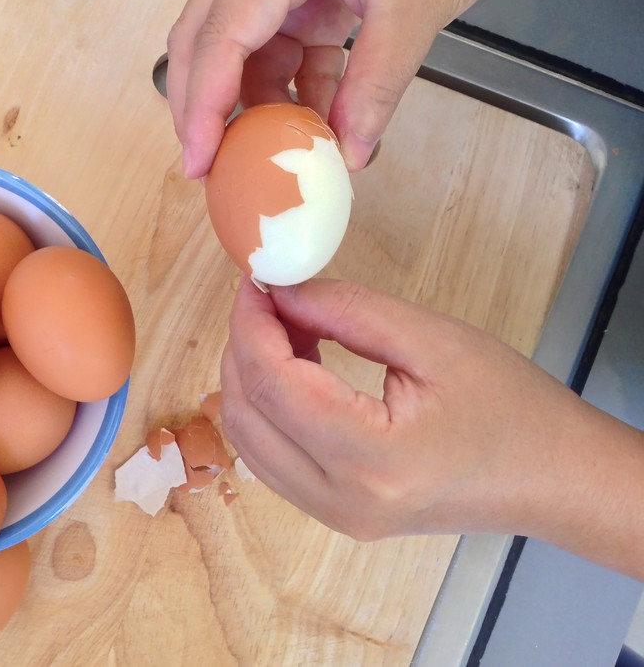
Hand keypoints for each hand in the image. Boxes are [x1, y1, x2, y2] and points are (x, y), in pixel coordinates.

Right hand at [166, 0, 484, 176]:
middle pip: (205, 44)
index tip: (199, 159)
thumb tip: (349, 150)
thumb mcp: (415, 6)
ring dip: (260, 109)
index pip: (220, 37)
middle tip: (207, 165)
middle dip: (204, 109)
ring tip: (280, 153)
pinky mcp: (307, 2)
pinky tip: (319, 126)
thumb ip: (378, 78)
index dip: (202, 105)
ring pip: (243, 57)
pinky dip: (297, 95)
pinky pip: (283, 56)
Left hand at [220, 279, 643, 579]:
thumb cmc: (511, 407)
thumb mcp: (434, 341)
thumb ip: (348, 312)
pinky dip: (266, 406)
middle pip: (246, 415)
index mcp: (373, 461)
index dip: (250, 326)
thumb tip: (278, 291)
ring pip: (248, 439)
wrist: (554, 479)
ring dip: (249, 377)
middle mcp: (340, 501)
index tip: (254, 281)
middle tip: (267, 298)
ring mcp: (332, 516)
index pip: (273, 386)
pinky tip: (295, 367)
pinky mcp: (332, 514)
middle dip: (243, 347)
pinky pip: (270, 456)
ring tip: (286, 327)